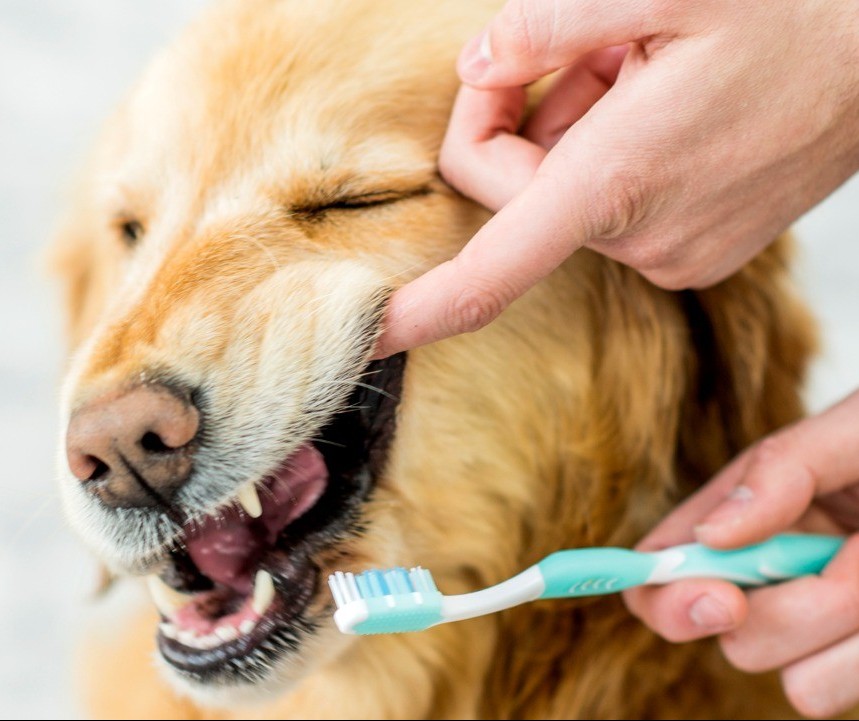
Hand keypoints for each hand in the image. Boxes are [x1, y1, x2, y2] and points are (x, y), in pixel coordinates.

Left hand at [374, 0, 858, 357]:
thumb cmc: (796, 10)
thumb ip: (546, 21)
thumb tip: (478, 64)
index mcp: (615, 183)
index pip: (487, 275)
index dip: (418, 314)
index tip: (367, 336)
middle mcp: (639, 238)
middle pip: (511, 195)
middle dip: (520, 116)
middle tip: (592, 48)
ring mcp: (670, 253)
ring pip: (559, 197)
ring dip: (572, 126)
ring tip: (644, 69)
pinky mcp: (692, 251)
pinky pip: (606, 207)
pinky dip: (607, 154)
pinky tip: (662, 103)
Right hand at [624, 389, 858, 717]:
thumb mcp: (848, 433)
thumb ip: (778, 467)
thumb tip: (710, 535)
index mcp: (738, 521)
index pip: (656, 572)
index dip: (665, 598)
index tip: (722, 598)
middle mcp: (766, 582)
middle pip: (736, 642)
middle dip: (804, 608)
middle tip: (858, 556)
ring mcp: (818, 631)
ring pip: (800, 686)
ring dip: (856, 636)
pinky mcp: (856, 662)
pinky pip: (843, 691)